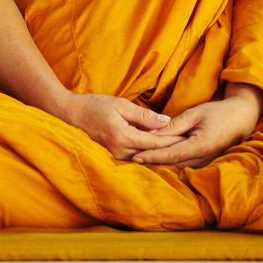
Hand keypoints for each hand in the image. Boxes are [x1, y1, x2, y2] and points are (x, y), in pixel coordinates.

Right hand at [53, 92, 181, 160]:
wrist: (70, 114)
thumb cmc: (95, 105)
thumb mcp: (121, 105)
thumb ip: (144, 116)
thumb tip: (167, 121)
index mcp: (123, 136)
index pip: (155, 142)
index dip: (174, 140)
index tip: (190, 138)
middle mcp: (120, 151)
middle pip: (153, 153)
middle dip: (172, 149)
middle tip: (191, 146)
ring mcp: (116, 156)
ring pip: (145, 158)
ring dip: (161, 153)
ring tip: (181, 149)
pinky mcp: (113, 156)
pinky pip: (136, 157)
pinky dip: (149, 153)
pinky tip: (161, 150)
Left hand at [131, 86, 262, 168]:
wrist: (240, 118)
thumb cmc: (217, 112)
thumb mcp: (194, 114)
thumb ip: (174, 126)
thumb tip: (152, 134)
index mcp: (200, 145)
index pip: (171, 154)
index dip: (152, 156)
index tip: (136, 157)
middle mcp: (203, 158)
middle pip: (172, 163)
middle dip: (152, 162)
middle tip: (131, 159)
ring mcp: (205, 162)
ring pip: (177, 166)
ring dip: (160, 163)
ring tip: (140, 160)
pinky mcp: (205, 162)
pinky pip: (184, 164)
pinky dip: (170, 162)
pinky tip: (157, 158)